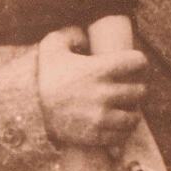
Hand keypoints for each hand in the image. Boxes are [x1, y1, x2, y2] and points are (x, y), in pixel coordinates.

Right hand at [37, 26, 148, 149]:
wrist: (29, 112)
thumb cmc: (46, 78)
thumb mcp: (51, 48)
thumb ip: (68, 34)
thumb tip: (85, 34)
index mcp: (99, 69)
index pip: (138, 62)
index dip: (140, 62)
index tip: (136, 66)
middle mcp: (104, 93)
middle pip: (141, 91)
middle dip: (138, 88)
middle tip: (132, 89)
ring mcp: (101, 116)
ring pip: (134, 116)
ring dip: (133, 112)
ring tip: (127, 109)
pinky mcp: (96, 136)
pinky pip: (122, 135)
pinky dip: (123, 131)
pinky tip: (119, 125)